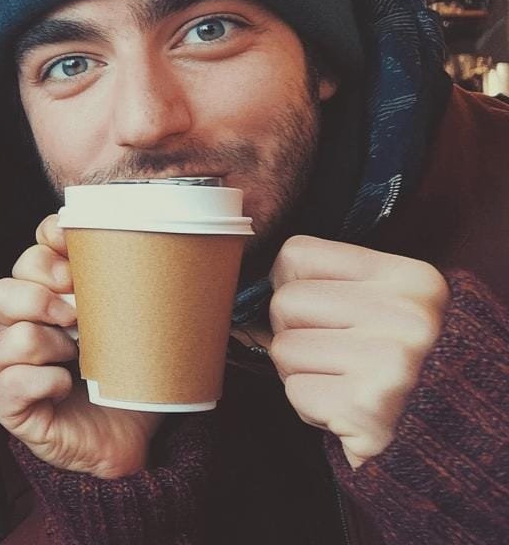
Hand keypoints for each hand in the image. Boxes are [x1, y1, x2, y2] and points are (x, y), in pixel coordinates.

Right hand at [0, 214, 163, 478]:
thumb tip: (140, 248)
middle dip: (42, 297)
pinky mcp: (10, 408)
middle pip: (1, 292)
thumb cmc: (126, 380)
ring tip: (77, 357)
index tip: (78, 259)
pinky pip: (10, 385)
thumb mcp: (131, 325)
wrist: (131, 438)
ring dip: (48, 345)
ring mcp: (8, 370)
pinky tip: (67, 385)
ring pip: (5, 339)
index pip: (29, 256)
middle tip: (78, 314)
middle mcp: (16, 330)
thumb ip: (126, 286)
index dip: (48, 249)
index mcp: (43, 301)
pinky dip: (45, 381)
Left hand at [267, 236, 447, 468]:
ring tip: (343, 383)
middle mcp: (408, 316)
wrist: (446, 438)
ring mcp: (391, 363)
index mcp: (411, 279)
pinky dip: (310, 406)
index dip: (289, 282)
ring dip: (300, 372)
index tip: (312, 306)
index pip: (298, 253)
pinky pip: (295, 391)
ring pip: (282, 347)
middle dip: (293, 332)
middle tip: (332, 355)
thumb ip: (328, 285)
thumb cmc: (402, 365)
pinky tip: (346, 410)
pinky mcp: (368, 408)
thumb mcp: (385, 306)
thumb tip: (246, 285)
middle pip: (285, 301)